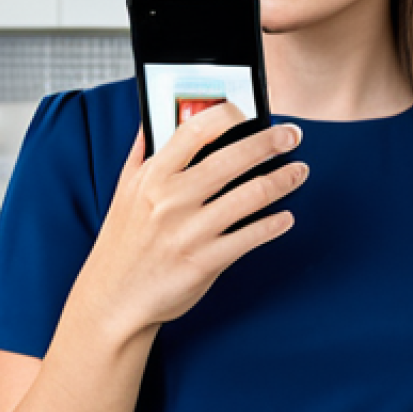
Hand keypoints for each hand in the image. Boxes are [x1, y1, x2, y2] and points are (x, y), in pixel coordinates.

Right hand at [67, 101, 308, 340]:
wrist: (113, 298)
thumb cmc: (122, 243)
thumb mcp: (124, 191)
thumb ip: (141, 153)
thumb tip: (154, 120)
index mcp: (152, 176)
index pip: (195, 130)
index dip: (229, 115)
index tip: (250, 112)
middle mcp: (171, 200)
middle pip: (232, 158)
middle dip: (270, 142)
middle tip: (292, 135)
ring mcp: (190, 232)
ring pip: (250, 195)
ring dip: (283, 180)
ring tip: (299, 172)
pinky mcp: (205, 262)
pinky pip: (250, 237)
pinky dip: (274, 224)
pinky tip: (285, 217)